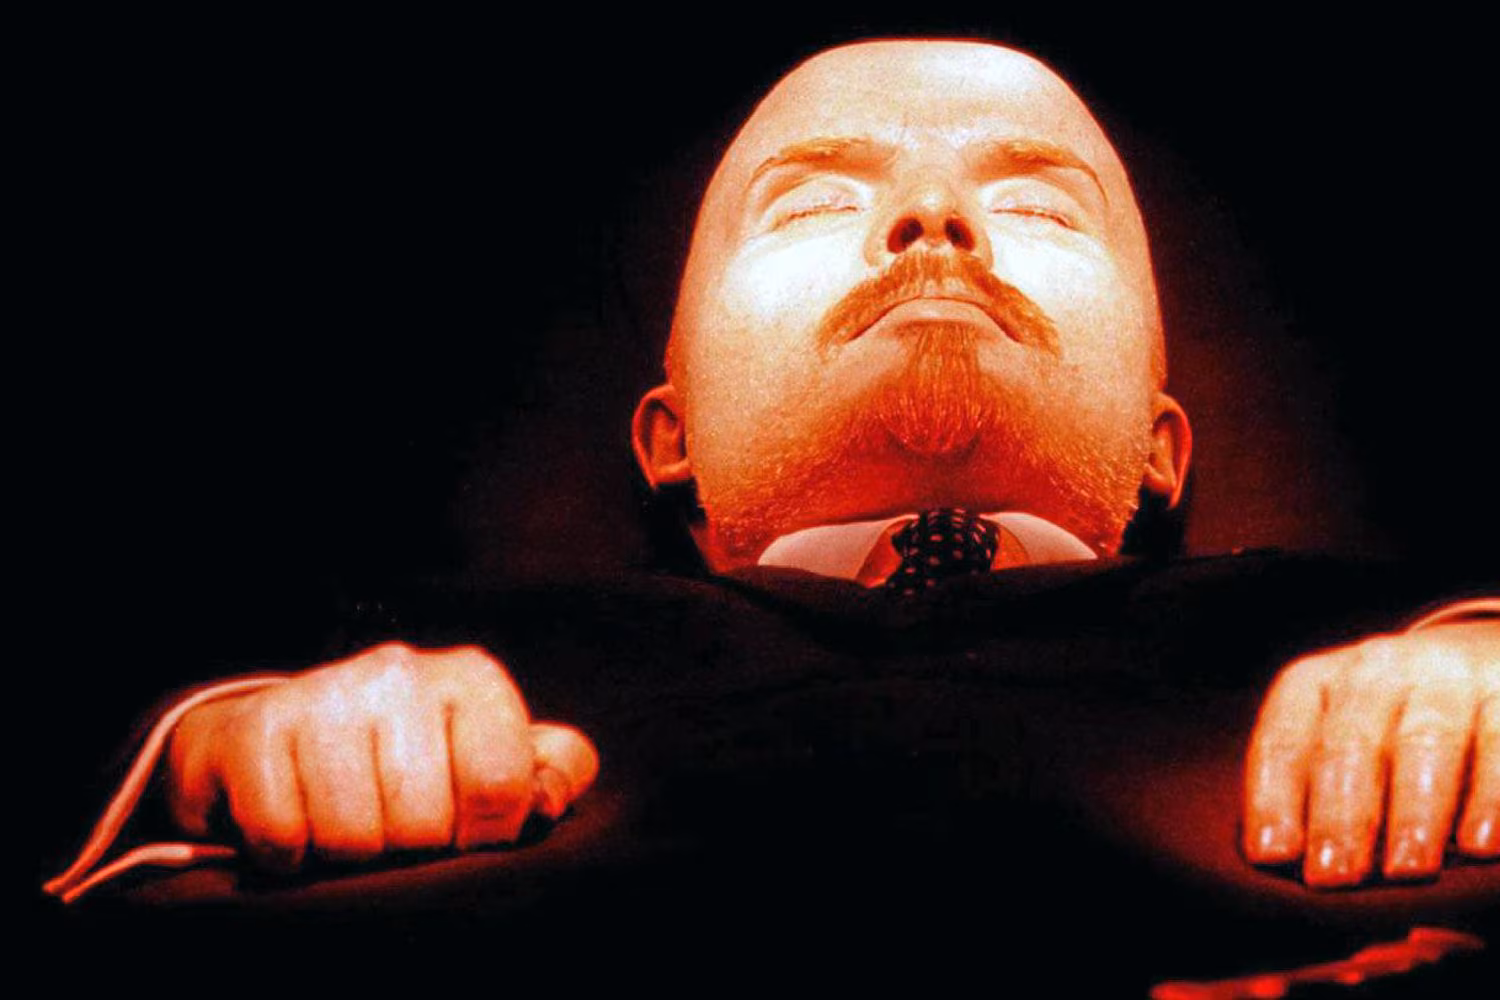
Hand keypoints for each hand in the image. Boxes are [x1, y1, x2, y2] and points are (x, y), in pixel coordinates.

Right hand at [167, 642, 598, 868]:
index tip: (463, 828)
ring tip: (345, 824)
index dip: (483, 832)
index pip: (500, 786)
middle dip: (409, 847)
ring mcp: (324, 692)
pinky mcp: (255, 728)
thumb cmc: (410, 756)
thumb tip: (550, 799)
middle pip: (424, 821)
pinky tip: (296, 825)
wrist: (285, 734)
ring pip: (352, 835)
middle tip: (393, 825)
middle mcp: (400, 670)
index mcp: (470, 677)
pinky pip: (282, 832)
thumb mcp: (492, 753)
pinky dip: (287, 852)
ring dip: (347, 853)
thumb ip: (550, 771)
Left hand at [1243, 621, 1497, 886]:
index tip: (1273, 855)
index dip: (1275, 798)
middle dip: (1341, 814)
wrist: (1482, 664)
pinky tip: (1479, 846)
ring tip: (1406, 869)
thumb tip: (1292, 866)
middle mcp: (1378, 671)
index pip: (1284, 740)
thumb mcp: (1344, 745)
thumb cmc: (1392, 729)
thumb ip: (1316, 794)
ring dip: (1414, 811)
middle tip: (1335, 875)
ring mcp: (1448, 677)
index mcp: (1318, 683)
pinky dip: (1491, 799)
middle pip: (1350, 742)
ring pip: (1426, 741)